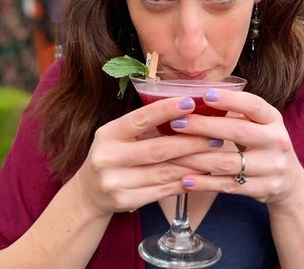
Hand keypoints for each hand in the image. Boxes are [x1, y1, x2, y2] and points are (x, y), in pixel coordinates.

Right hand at [73, 97, 221, 214]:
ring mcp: (116, 182)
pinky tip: (200, 174)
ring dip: (193, 163)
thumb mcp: (118, 135)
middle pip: (158, 149)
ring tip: (213, 155)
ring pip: (164, 172)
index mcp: (107, 134)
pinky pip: (162, 191)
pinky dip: (184, 182)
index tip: (190, 102)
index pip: (140, 119)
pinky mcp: (126, 201)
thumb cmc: (113, 155)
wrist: (89, 193)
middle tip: (214, 136)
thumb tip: (187, 110)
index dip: (165, 110)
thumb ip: (145, 125)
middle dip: (190, 142)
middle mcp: (108, 158)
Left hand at [168, 89, 303, 205]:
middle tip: (176, 123)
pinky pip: (228, 185)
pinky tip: (185, 180)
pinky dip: (205, 183)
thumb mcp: (260, 125)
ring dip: (197, 157)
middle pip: (237, 131)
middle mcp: (277, 141)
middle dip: (203, 126)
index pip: (253, 105)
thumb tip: (197, 99)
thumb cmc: (263, 144)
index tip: (205, 95)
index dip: (230, 99)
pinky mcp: (264, 188)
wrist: (289, 182)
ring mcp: (272, 167)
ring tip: (173, 152)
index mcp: (274, 119)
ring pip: (228, 162)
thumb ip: (237, 113)